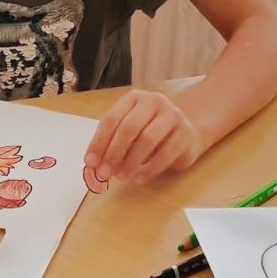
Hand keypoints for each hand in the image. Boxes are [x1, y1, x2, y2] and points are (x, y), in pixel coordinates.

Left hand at [86, 90, 202, 185]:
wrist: (186, 133)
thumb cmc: (150, 132)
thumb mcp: (129, 134)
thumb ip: (111, 144)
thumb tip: (93, 166)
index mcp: (133, 98)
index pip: (111, 119)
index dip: (99, 142)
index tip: (90, 163)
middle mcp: (153, 101)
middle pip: (129, 127)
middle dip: (114, 153)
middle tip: (104, 173)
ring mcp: (172, 115)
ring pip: (148, 138)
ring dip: (131, 161)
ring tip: (122, 176)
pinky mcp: (185, 133)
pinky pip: (166, 152)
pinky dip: (150, 168)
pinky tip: (139, 179)